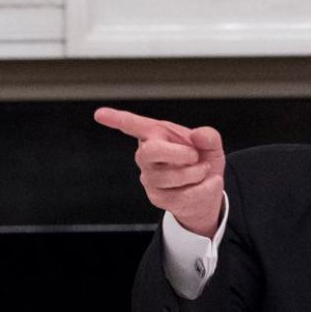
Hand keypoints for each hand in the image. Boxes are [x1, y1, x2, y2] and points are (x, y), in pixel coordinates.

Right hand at [94, 107, 224, 237]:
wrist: (207, 192)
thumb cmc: (202, 162)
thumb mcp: (211, 145)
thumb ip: (208, 136)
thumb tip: (198, 135)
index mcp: (157, 134)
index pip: (132, 125)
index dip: (116, 119)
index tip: (99, 114)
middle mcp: (147, 155)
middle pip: (150, 151)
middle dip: (178, 154)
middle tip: (194, 156)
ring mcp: (149, 178)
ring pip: (170, 176)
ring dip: (196, 173)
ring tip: (203, 170)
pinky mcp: (157, 198)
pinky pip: (183, 195)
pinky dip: (204, 189)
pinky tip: (206, 184)